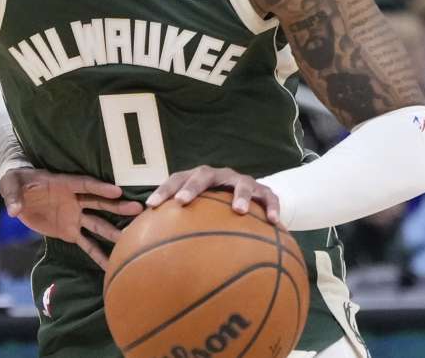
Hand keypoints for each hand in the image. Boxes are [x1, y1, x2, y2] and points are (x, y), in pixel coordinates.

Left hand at [0, 168, 142, 269]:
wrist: (18, 194)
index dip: (99, 188)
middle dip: (117, 207)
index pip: (84, 184)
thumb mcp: (11, 185)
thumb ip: (13, 196)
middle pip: (98, 203)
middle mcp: (74, 200)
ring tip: (131, 239)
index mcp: (63, 184)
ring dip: (113, 231)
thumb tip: (13, 210)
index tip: (117, 191)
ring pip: (97, 224)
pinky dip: (97, 255)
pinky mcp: (69, 231)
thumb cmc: (16, 182)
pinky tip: (111, 265)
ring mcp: (74, 216)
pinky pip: (86, 244)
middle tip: (138, 210)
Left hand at [145, 165, 280, 224]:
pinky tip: (274, 223)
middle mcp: (219, 176)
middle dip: (192, 187)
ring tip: (238, 211)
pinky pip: (270, 198)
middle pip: (204, 175)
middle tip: (182, 202)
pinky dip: (272, 209)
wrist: (253, 197)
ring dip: (240, 195)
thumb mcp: (200, 214)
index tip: (151, 205)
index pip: (177, 179)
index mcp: (198, 178)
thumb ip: (178, 227)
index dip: (163, 191)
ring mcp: (243, 181)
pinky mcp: (264, 191)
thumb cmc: (216, 210)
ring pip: (241, 184)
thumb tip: (150, 250)